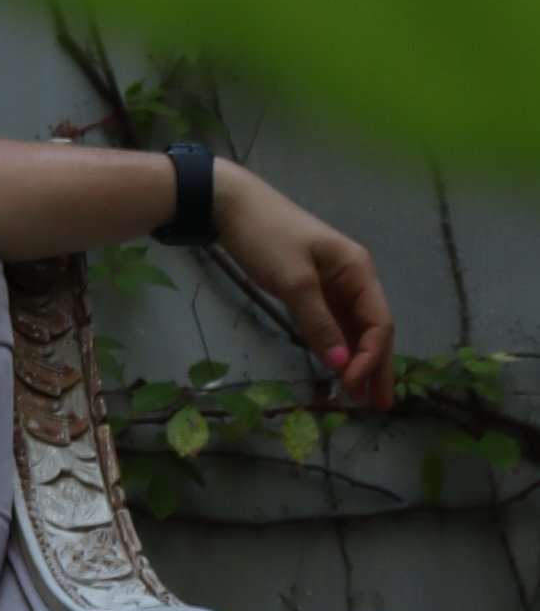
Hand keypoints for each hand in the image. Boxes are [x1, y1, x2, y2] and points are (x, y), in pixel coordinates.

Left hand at [212, 163, 395, 409]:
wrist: (232, 205)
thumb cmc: (267, 236)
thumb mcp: (294, 281)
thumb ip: (319, 323)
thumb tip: (342, 363)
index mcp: (358, 270)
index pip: (379, 322)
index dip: (372, 357)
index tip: (354, 385)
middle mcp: (353, 278)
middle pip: (373, 328)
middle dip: (376, 366)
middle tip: (377, 406)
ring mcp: (333, 283)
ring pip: (353, 328)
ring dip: (357, 360)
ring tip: (360, 396)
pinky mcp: (312, 288)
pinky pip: (333, 322)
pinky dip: (337, 345)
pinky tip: (339, 367)